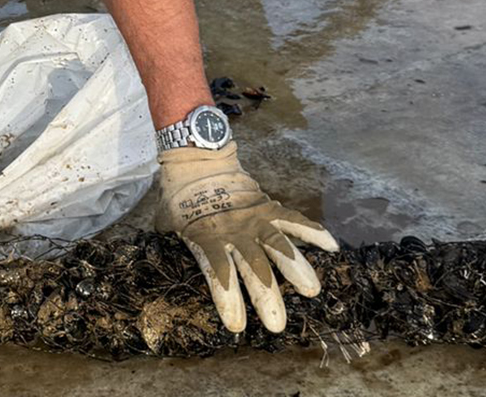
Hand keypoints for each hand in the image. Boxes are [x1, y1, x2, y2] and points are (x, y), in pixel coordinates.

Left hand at [156, 143, 336, 332]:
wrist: (194, 160)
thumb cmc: (178, 200)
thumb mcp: (166, 225)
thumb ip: (167, 249)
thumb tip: (153, 272)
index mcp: (207, 237)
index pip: (218, 271)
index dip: (227, 297)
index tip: (237, 325)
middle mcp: (234, 231)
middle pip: (253, 267)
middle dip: (265, 297)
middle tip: (276, 325)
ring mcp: (253, 219)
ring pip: (276, 244)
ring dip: (294, 267)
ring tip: (310, 289)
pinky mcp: (266, 207)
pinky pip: (291, 219)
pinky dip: (311, 230)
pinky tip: (331, 247)